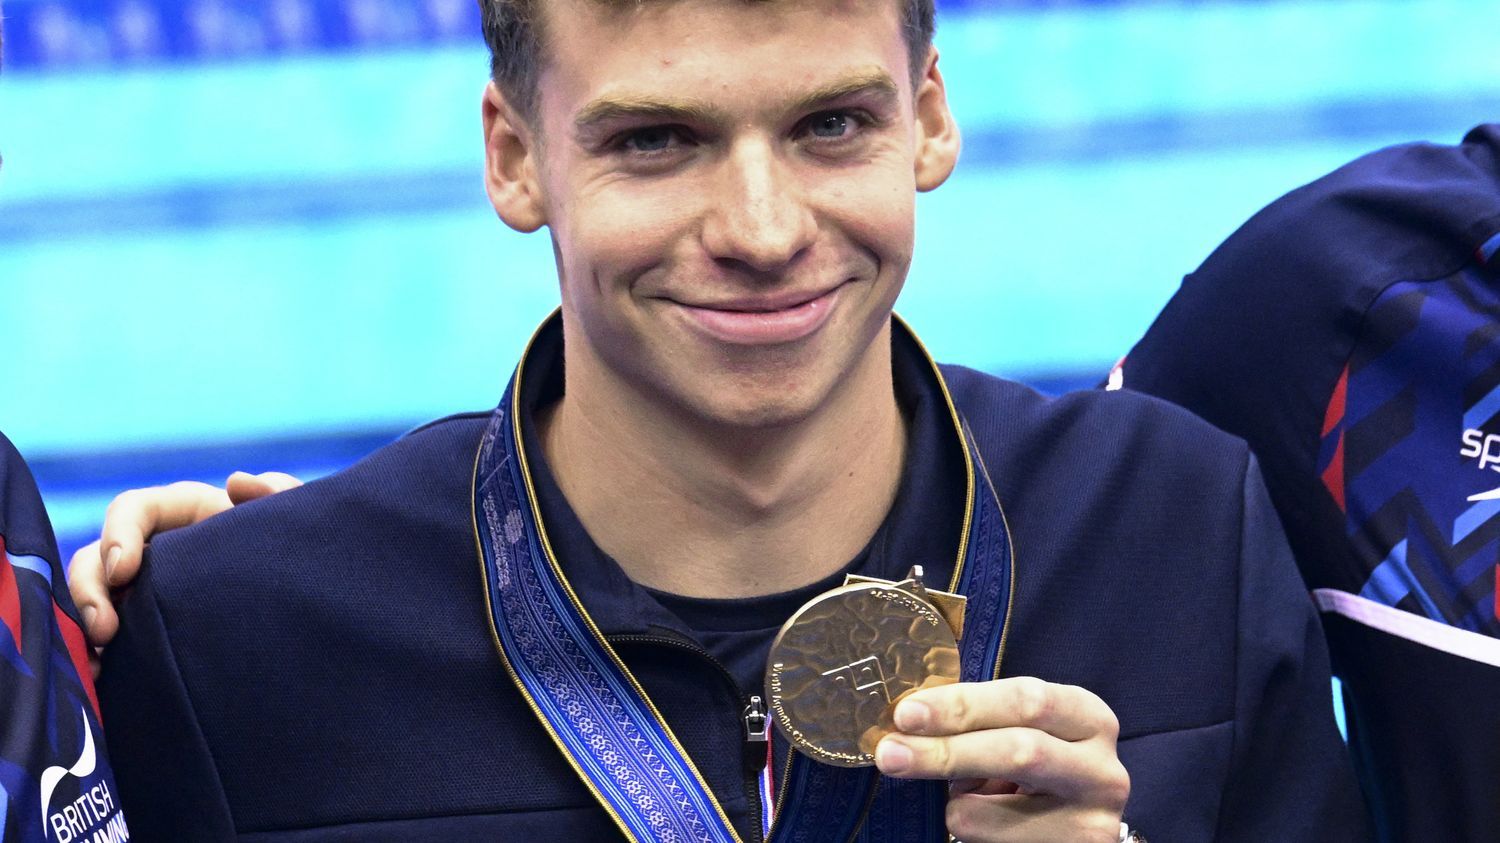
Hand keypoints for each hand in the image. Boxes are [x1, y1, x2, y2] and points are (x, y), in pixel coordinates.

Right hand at [68, 472, 302, 659]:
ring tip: (102, 658)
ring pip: (95, 596)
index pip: (132, 509)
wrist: (306, 605)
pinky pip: (109, 635)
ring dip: (87, 623)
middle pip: (97, 556)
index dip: (118, 534)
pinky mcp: (149, 623)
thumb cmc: (297, 550)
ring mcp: (148, 587)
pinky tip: (110, 676)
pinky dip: (100, 652)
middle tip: (105, 630)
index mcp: (186, 511)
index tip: (122, 571)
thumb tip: (235, 481)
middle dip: (89, 589)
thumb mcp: (295, 522)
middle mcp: (158, 546)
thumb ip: (281, 495)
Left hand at [874, 676, 1128, 842]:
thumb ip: (980, 717)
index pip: (1026, 700)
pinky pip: (987, 841)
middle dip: (946, 751)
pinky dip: (968, 827)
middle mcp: (1103, 771)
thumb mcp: (1020, 730)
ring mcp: (1093, 824)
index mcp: (1089, 718)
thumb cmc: (1036, 764)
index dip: (963, 705)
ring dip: (954, 800)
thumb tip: (907, 718)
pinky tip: (986, 819)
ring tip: (961, 790)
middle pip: (1019, 752)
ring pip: (992, 810)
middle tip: (890, 753)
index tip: (907, 713)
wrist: (1073, 824)